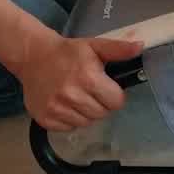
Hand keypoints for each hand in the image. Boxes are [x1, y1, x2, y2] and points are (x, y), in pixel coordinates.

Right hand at [13, 30, 141, 132]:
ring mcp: (56, 109)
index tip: (105, 86)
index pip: (116, 102)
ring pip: (86, 123)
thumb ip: (118, 49)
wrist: (33, 56)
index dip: (113, 95)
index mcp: (88, 78)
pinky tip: (64, 103)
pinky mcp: (45, 119)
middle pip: (102, 114)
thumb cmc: (67, 52)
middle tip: (89, 90)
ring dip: (84, 112)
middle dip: (100, 103)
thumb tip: (140, 47)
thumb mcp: (94, 45)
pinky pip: (68, 128)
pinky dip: (69, 119)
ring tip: (76, 96)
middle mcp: (72, 95)